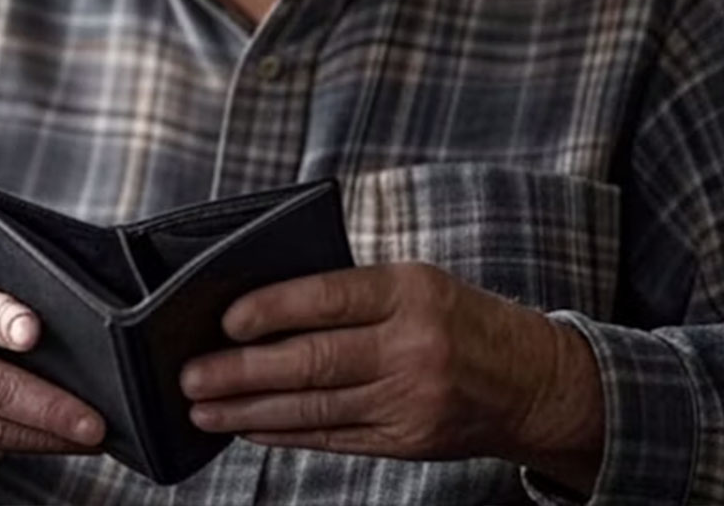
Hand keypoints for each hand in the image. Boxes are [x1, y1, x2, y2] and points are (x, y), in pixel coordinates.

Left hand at [179, 262, 603, 492]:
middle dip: (242, 372)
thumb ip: (352, 293)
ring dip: (249, 411)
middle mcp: (412, 346)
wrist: (533, 382)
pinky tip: (248, 428)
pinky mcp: (407, 440)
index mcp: (411, 291)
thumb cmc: (461, 318)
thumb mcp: (417, 283)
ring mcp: (411, 400)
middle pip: (313, 361)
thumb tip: (264, 308)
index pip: (330, 297)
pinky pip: (333, 436)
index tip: (225, 319)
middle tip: (190, 375)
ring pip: (315, 407)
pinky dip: (284, 433)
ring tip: (203, 408)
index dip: (273, 309)